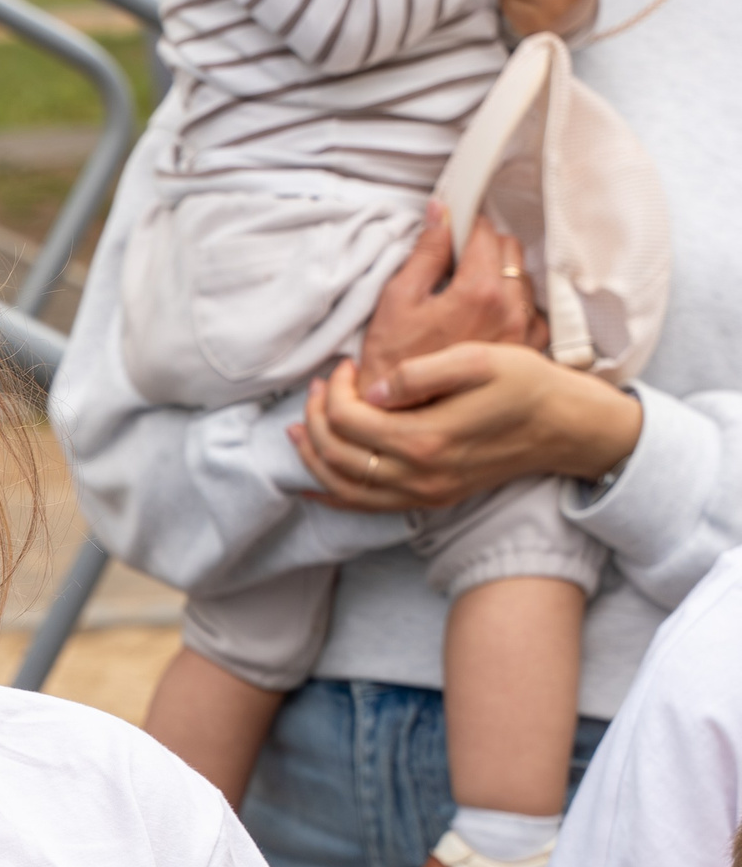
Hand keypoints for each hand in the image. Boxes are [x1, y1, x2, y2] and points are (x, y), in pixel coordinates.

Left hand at [291, 345, 643, 510]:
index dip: (333, 391)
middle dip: (315, 418)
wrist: (565, 427)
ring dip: (313, 457)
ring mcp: (421, 494)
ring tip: (300, 427)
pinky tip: (311, 481)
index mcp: (425, 439)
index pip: (348, 420)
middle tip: (318, 388)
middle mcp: (417, 476)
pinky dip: (331, 494)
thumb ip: (419, 372)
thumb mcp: (479, 359)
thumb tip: (369, 390)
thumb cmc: (526, 385)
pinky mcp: (428, 500)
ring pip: (343, 486)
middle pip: (336, 454)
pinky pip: (364, 507)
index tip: (343, 366)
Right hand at [354, 202, 542, 388]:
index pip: (483, 232)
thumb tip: (440, 214)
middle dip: (483, 249)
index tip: (451, 232)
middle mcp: (510, 309)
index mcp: (480, 291)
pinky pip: (532, 313)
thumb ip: (425, 252)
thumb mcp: (397, 301)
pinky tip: (487, 320)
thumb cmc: (393, 364)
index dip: (463, 225)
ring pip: (523, 279)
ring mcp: (522, 332)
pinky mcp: (526, 352)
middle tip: (454, 265)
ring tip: (468, 298)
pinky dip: (513, 308)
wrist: (402, 418)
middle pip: (510, 249)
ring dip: (500, 277)